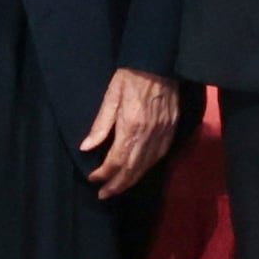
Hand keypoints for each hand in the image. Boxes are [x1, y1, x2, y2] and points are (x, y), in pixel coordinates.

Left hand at [79, 66, 181, 197]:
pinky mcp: (172, 130)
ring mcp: (163, 133)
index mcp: (131, 126)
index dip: (104, 173)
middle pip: (132, 169)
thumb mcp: (111, 97)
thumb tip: (86, 147)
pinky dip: (147, 168)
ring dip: (131, 180)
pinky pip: (159, 156)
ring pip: (147, 166)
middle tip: (104, 195)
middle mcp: (149, 134)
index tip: (93, 178)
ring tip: (118, 188)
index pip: (117, 160)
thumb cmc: (130, 77)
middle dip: (117, 185)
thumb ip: (100, 125)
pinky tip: (138, 172)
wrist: (158, 63)